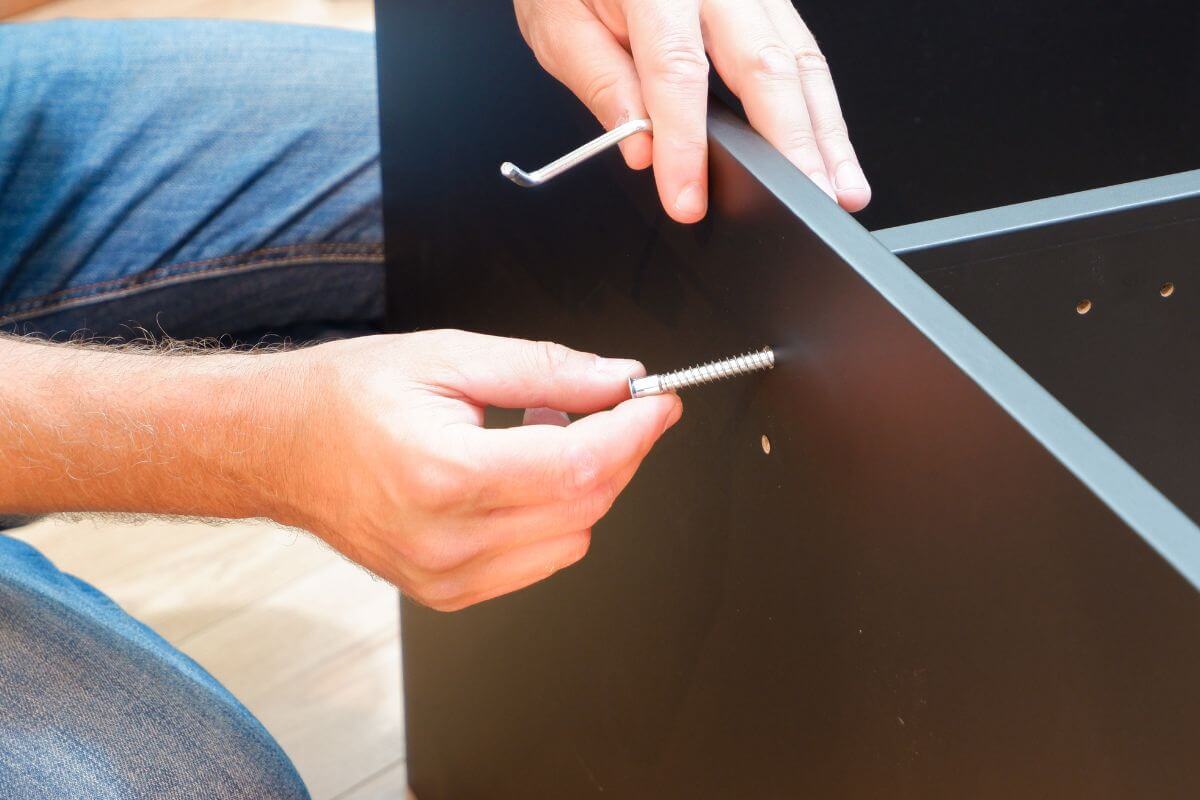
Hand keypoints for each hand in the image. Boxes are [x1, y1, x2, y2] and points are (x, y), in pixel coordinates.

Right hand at [279, 330, 681, 610]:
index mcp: (445, 475)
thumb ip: (547, 370)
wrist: (278, 447)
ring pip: (574, 537)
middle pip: (586, 504)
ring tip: (538, 432)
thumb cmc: (348, 396)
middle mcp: (447, 541)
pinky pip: (540, 560)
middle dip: (620, 449)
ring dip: (584, 483)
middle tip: (612, 401)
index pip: (580, 465)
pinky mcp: (448, 594)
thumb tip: (619, 379)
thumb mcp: (450, 356)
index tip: (660, 400)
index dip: (635, 430)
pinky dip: (553, 516)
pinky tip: (519, 474)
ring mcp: (447, 578)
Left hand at [513, 0, 870, 221]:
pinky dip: (817, 104)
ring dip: (824, 130)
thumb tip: (640, 146)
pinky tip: (827, 145)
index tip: (688, 197)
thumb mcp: (559, 23)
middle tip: (808, 199)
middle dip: (790, 143)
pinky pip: (799, 51)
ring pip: (799, 59)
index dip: (685, 142)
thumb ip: (600, 82)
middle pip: (764, 64)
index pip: (678, 70)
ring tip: (839, 186)